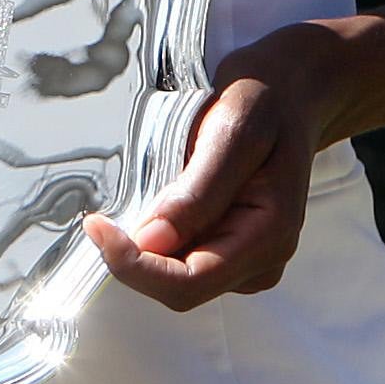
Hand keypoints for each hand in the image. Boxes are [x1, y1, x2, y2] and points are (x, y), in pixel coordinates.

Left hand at [84, 21, 354, 310]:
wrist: (289, 95)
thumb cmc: (264, 104)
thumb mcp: (234, 131)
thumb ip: (198, 191)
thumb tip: (151, 242)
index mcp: (270, 235)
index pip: (189, 283)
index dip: (134, 266)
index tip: (96, 224)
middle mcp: (262, 261)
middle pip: (179, 288)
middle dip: (134, 258)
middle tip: (104, 213)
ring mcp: (247, 261)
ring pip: (175, 279)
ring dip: (143, 249)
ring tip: (144, 194)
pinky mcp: (230, 252)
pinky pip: (180, 262)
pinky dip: (154, 240)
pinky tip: (157, 203)